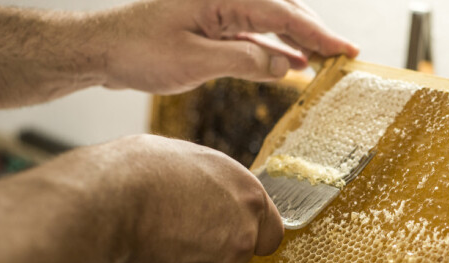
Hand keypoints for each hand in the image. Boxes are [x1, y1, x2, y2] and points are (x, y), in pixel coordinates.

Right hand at [89, 134, 283, 262]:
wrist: (100, 205)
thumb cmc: (137, 171)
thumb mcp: (187, 158)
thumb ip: (214, 183)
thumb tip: (212, 190)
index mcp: (248, 196)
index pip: (271, 229)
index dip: (251, 229)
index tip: (233, 226)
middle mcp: (242, 235)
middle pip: (242, 250)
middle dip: (219, 242)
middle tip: (184, 224)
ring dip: (191, 256)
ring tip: (157, 231)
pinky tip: (144, 248)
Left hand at [98, 0, 358, 93]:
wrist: (101, 50)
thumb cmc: (138, 50)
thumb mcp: (194, 62)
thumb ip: (244, 62)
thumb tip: (287, 66)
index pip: (282, 13)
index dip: (319, 32)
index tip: (347, 49)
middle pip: (283, 11)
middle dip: (316, 33)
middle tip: (347, 55)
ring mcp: (220, 10)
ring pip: (272, 23)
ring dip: (299, 41)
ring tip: (328, 60)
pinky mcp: (214, 26)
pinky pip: (255, 36)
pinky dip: (276, 50)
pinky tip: (295, 63)